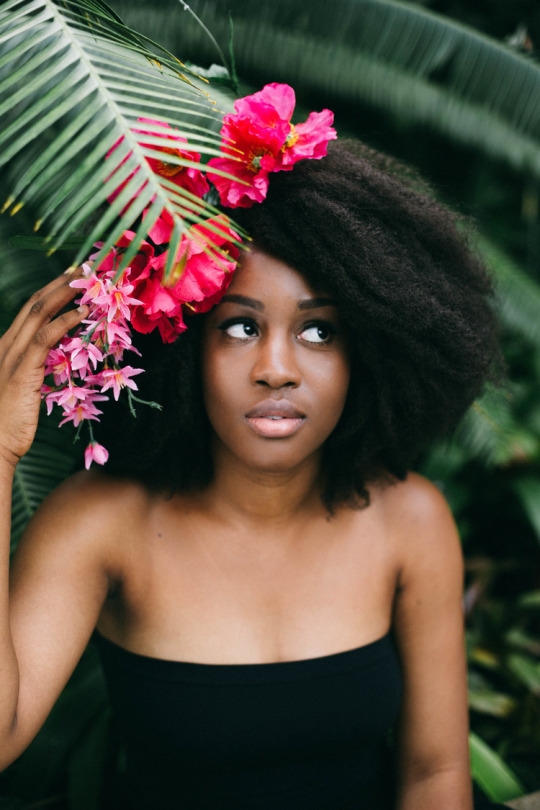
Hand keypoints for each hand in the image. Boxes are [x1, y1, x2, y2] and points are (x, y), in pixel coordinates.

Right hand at [0, 270, 88, 466]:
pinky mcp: (22, 370)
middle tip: (83, 267)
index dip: (51, 291)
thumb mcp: (26, 387)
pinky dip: (64, 322)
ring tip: (86, 281)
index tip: (72, 277)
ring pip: (38, 314)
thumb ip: (40, 368)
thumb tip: (62, 356)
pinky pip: (44, 339)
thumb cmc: (11, 421)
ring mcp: (12, 356)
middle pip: (35, 304)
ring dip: (64, 294)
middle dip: (59, 283)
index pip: (30, 310)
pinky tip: (81, 314)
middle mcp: (7, 345)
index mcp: (7, 347)